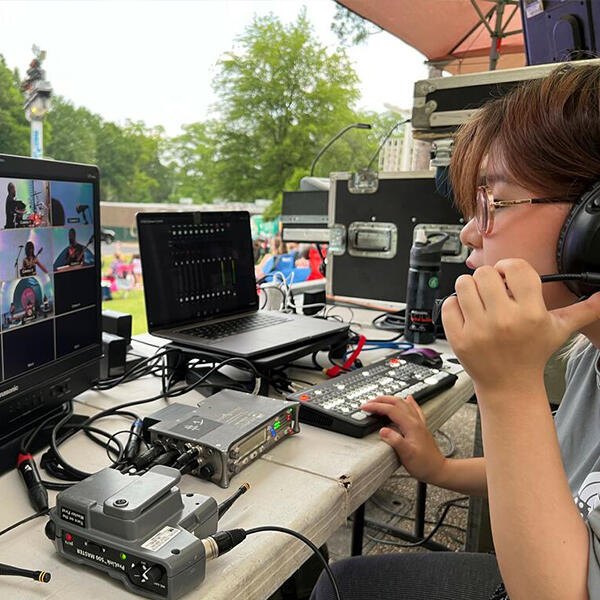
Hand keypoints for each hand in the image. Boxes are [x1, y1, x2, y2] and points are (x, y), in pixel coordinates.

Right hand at [361, 395, 447, 484]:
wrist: (438, 469)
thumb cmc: (424, 464)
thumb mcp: (407, 455)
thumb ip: (395, 441)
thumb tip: (383, 430)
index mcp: (411, 425)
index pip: (391, 409)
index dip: (376, 407)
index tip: (365, 407)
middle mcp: (416, 421)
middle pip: (397, 402)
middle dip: (381, 400)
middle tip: (369, 402)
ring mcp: (419, 423)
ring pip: (404, 403)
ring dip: (390, 399)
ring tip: (380, 400)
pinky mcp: (421, 427)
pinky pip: (414, 409)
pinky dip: (408, 402)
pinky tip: (409, 398)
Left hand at [441, 259, 599, 392]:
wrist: (509, 385)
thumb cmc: (532, 354)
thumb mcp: (559, 330)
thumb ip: (583, 310)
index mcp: (530, 313)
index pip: (515, 268)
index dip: (509, 267)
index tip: (507, 275)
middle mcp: (504, 320)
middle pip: (485, 273)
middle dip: (488, 278)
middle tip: (493, 290)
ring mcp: (478, 329)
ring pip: (463, 284)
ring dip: (469, 288)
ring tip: (479, 300)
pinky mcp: (458, 338)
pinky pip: (448, 305)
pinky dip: (455, 306)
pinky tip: (467, 314)